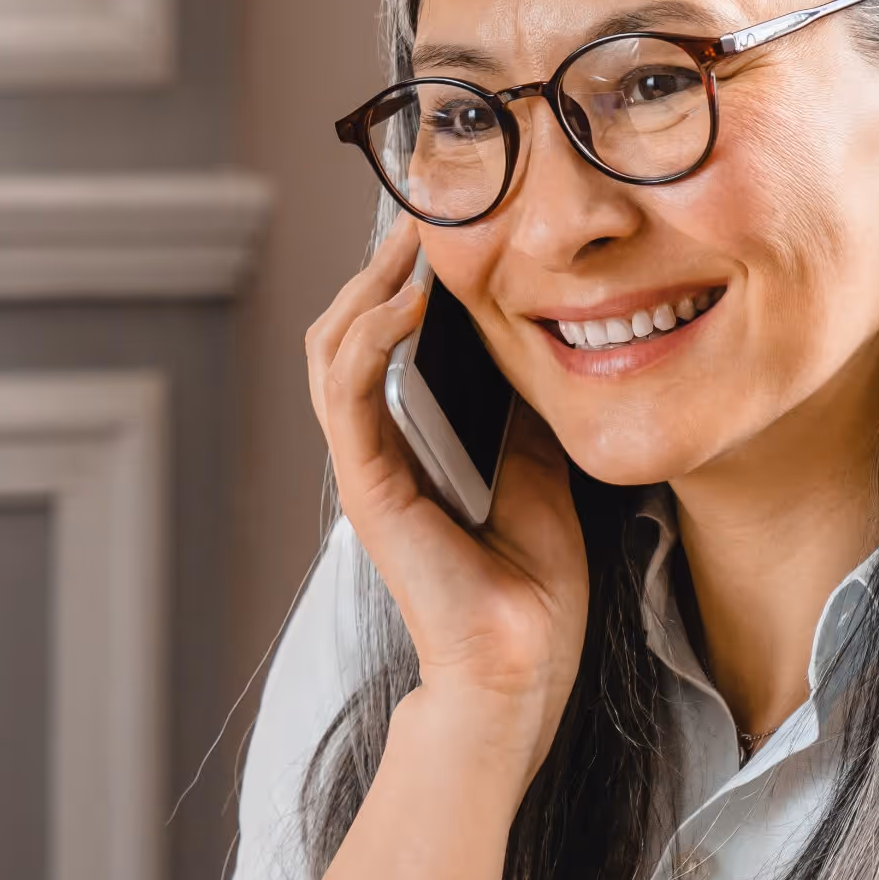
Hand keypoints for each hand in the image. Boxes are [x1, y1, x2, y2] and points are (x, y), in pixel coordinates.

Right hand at [307, 220, 586, 786]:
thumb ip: (524, 416)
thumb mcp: (541, 474)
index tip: (444, 227)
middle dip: (377, 267)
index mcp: (411, 449)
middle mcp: (378, 452)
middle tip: (420, 210)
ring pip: (332, 350)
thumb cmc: (532, 591)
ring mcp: (367, 469)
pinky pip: (348, 393)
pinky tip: (402, 302)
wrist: (521, 669)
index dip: (401, 283)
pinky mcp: (369, 488)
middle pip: (347, 333)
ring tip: (407, 240)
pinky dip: (369, 338)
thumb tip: (546, 347)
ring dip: (366, 286)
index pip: (386, 344)